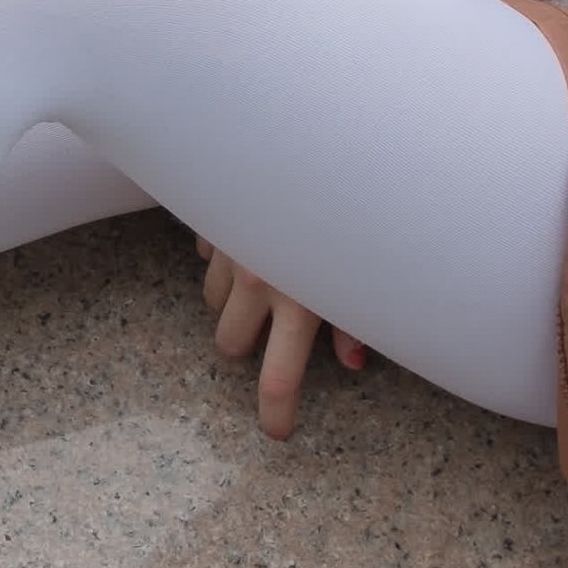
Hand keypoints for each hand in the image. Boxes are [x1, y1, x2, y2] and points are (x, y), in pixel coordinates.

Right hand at [196, 237, 365, 440]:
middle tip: (272, 323)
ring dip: (233, 299)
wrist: (309, 137)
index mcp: (298, 304)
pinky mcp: (214, 224)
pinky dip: (224, 258)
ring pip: (213, 301)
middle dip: (247, 342)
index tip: (276, 430)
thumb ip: (352, 320)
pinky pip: (208, 256)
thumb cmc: (347, 217)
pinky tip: (250, 243)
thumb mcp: (359, 270)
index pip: (279, 379)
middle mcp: (256, 282)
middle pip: (230, 344)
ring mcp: (230, 252)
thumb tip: (353, 361)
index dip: (275, 412)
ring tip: (263, 278)